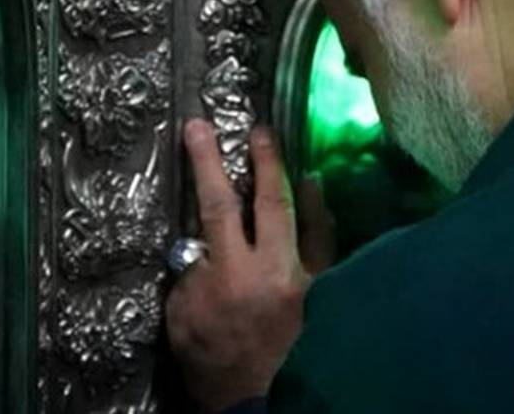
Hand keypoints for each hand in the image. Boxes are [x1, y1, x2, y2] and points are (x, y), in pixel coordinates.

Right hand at [166, 119, 335, 412]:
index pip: (216, 204)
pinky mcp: (326, 295)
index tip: (199, 127)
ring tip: (305, 171)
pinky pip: (331, 253)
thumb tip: (201, 247)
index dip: (207, 162)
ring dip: (307, 191)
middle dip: (265, 160)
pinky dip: (326, 228)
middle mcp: (273, 268)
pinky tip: (323, 215)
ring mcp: (306, 281)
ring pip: (313, 223)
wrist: (257, 404)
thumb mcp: (182, 321)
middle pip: (272, 200)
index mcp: (230, 273)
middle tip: (261, 131)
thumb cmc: (213, 363)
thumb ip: (190, 278)